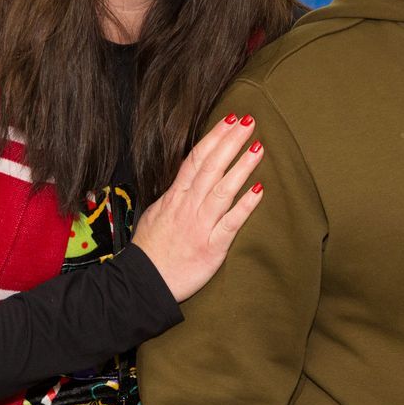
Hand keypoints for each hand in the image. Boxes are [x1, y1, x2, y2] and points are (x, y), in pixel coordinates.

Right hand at [133, 113, 267, 303]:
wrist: (143, 284)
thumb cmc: (149, 251)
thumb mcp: (155, 214)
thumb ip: (173, 195)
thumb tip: (185, 175)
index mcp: (174, 198)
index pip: (195, 160)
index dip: (214, 138)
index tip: (229, 120)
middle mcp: (187, 207)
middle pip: (211, 167)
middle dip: (230, 142)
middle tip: (248, 120)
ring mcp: (200, 226)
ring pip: (222, 190)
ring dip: (241, 167)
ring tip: (258, 147)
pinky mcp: (211, 248)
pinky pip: (230, 223)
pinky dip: (244, 206)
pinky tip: (260, 191)